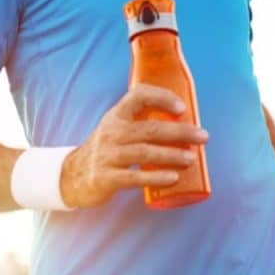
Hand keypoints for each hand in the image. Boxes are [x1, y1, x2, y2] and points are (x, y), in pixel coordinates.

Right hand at [59, 84, 208, 207]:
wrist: (71, 176)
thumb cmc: (107, 150)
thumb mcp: (117, 128)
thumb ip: (142, 123)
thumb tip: (186, 126)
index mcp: (116, 116)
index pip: (138, 95)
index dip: (161, 97)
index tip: (182, 108)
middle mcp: (112, 132)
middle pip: (150, 128)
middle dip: (180, 132)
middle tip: (203, 137)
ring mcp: (108, 155)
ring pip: (145, 152)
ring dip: (172, 155)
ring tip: (191, 158)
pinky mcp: (106, 178)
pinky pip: (135, 177)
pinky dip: (156, 177)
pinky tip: (173, 178)